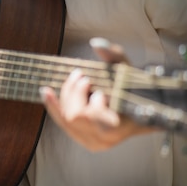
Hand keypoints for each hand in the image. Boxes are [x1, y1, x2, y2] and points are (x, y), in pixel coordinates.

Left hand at [39, 38, 154, 150]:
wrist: (141, 108)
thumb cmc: (134, 87)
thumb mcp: (127, 69)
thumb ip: (114, 55)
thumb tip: (96, 43)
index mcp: (121, 127)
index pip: (94, 118)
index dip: (93, 104)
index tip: (100, 92)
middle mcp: (105, 140)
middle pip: (76, 116)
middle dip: (76, 93)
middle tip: (84, 77)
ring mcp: (92, 142)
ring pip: (66, 118)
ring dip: (67, 95)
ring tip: (76, 79)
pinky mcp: (81, 138)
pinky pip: (61, 122)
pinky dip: (53, 105)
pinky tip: (45, 91)